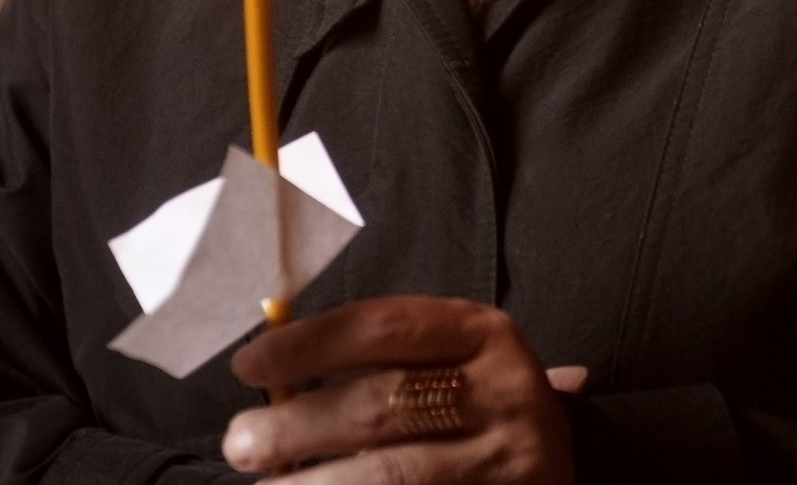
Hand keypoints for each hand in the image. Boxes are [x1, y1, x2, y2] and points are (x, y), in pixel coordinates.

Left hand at [223, 298, 576, 484]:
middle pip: (382, 405)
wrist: (558, 470)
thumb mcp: (447, 363)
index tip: (247, 366)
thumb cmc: (473, 409)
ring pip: (393, 475)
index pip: (384, 327)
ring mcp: (508, 464)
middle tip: (239, 442)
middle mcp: (504, 395)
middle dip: (298, 426)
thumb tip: (266, 368)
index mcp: (484, 334)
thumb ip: (374, 361)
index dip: (308, 344)